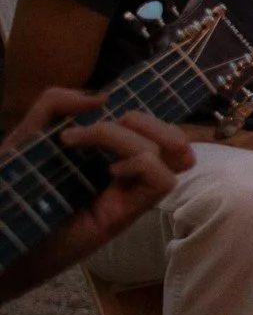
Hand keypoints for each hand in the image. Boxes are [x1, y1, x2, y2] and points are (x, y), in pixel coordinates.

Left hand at [0, 90, 193, 303]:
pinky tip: (109, 171)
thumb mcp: (25, 137)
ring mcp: (126, 198)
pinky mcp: (122, 216)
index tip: (93, 114)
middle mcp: (124, 177)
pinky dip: (142, 164)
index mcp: (106, 159)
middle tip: (100, 129)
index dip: (144, 115)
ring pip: (171, 155)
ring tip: (91, 145)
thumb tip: (101, 98)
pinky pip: (162, 181)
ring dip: (133, 139)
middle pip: (174, 141)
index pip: (156, 133)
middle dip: (147, 121)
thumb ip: (53, 106)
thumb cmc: (6, 191)